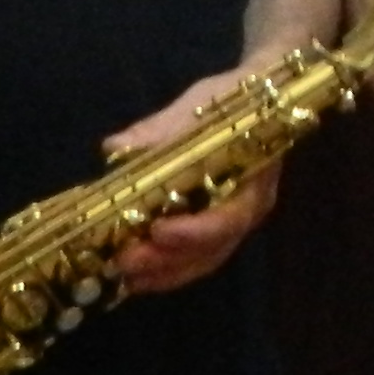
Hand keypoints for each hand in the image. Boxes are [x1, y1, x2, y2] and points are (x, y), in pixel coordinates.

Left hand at [103, 66, 280, 296]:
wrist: (258, 98)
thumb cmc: (231, 100)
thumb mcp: (199, 105)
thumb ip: (161, 129)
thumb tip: (115, 148)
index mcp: (251, 181)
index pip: (229, 219)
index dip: (194, 231)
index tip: (157, 230)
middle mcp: (245, 212)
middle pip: (212, 251)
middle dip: (168, 262)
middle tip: (125, 262)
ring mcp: (230, 225)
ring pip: (201, 262)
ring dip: (162, 273)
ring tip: (123, 276)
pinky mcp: (213, 229)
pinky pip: (193, 259)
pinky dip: (164, 270)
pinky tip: (134, 274)